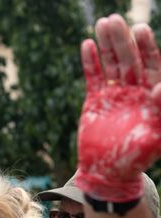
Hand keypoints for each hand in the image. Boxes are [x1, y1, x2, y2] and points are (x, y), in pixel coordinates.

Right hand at [76, 15, 160, 201]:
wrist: (106, 173)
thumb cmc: (135, 159)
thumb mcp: (155, 136)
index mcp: (152, 97)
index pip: (152, 66)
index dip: (147, 47)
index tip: (140, 30)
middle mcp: (135, 91)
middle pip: (130, 59)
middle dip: (123, 40)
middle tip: (115, 20)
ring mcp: (114, 95)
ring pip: (111, 64)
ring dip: (106, 45)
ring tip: (102, 24)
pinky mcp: (95, 101)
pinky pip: (93, 77)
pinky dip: (90, 62)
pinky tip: (87, 44)